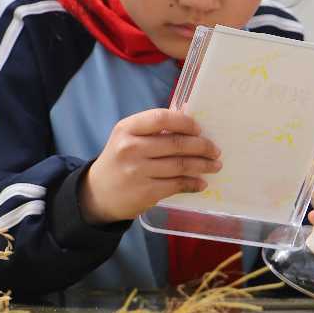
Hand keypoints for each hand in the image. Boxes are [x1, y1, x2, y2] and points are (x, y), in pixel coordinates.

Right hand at [78, 108, 220, 225]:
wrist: (98, 194)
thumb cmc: (120, 160)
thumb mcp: (127, 138)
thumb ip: (152, 130)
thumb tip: (190, 124)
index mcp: (126, 129)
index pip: (161, 118)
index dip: (184, 122)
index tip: (198, 128)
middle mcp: (130, 148)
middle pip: (176, 143)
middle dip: (202, 146)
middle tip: (215, 150)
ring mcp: (138, 171)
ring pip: (181, 165)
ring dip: (203, 165)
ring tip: (215, 165)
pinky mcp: (146, 192)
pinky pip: (177, 184)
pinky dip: (194, 183)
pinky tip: (201, 182)